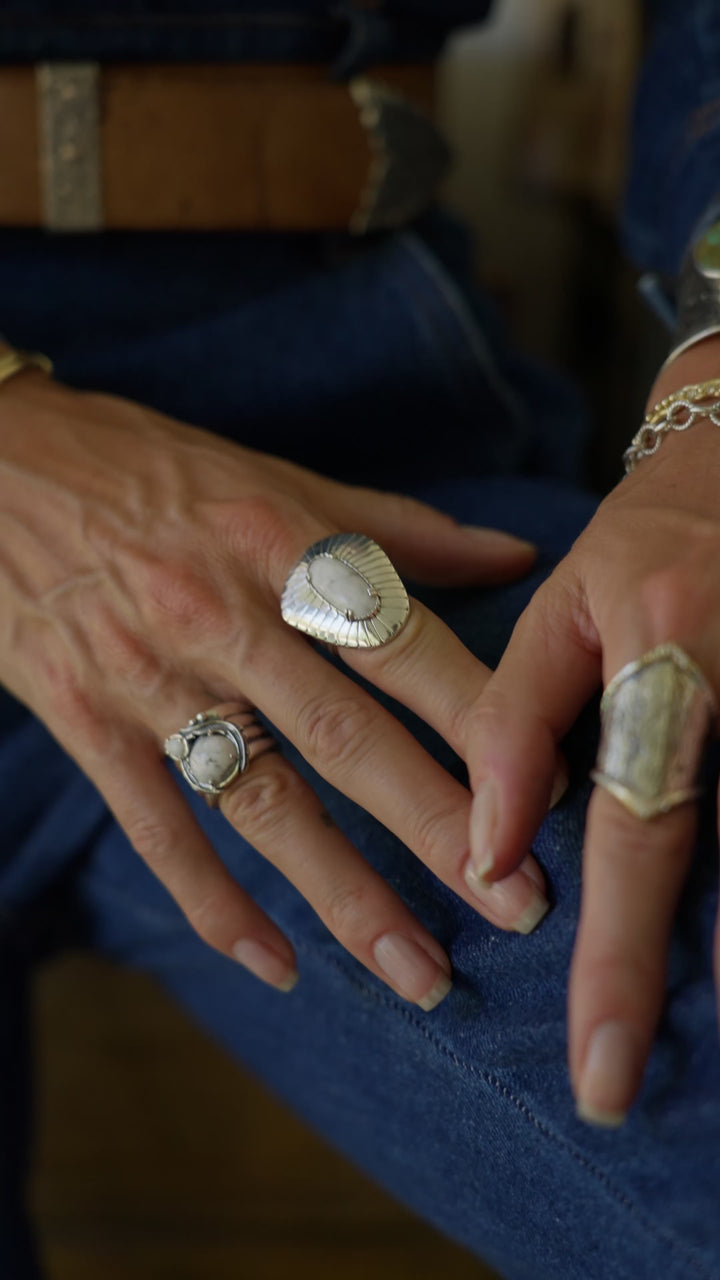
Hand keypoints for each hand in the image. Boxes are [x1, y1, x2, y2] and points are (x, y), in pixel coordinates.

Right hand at [0, 369, 547, 1006]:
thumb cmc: (149, 468)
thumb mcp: (276, 479)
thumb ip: (397, 528)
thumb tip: (516, 554)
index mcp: (281, 546)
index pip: (402, 643)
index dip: (480, 722)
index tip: (548, 794)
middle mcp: (222, 616)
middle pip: (346, 737)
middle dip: (438, 830)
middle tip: (517, 910)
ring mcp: (149, 677)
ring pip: (260, 800)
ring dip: (344, 894)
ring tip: (418, 971)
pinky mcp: (85, 722)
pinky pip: (157, 829)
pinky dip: (214, 902)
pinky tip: (277, 965)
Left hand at [466, 336, 719, 1124]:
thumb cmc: (656, 532)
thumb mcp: (569, 604)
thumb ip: (520, 721)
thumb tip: (485, 853)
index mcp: (675, 663)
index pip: (641, 834)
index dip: (622, 957)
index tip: (598, 1066)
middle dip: (699, 993)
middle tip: (632, 1085)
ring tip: (707, 1038)